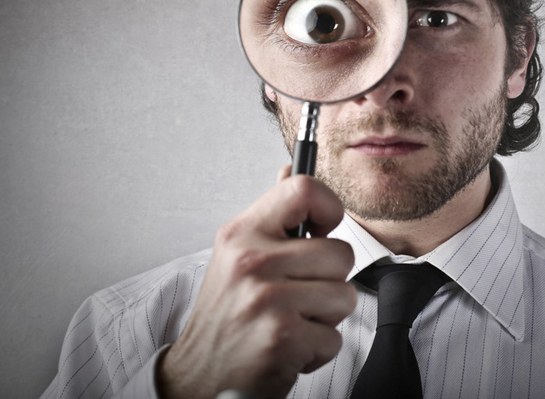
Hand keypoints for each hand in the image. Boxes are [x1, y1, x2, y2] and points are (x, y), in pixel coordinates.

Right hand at [158, 167, 356, 398]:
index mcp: (243, 233)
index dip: (329, 206)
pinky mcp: (282, 337)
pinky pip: (335, 337)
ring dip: (325, 316)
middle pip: (341, 253)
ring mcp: (267, 299)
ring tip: (292, 320)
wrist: (198, 375)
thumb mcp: (237, 253)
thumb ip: (272, 214)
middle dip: (329, 280)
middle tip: (298, 294)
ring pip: (345, 295)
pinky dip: (317, 349)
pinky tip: (289, 347)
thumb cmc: (226, 314)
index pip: (303, 189)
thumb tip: (290, 168)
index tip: (323, 228)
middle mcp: (252, 262)